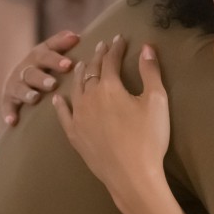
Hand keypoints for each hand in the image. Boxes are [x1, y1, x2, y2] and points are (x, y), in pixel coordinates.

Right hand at [2, 30, 79, 126]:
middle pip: (32, 73)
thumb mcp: (50, 50)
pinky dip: (8, 112)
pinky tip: (12, 120)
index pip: (46, 55)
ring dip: (27, 94)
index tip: (69, 64)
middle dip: (42, 78)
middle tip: (53, 84)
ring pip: (20, 89)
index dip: (56, 59)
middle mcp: (25, 69)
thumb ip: (61, 43)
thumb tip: (76, 36)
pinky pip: (7, 106)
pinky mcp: (8, 99)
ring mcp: (15, 84)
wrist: (18, 75)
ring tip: (35, 98)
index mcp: (37, 56)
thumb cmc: (43, 63)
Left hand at [53, 35, 169, 191]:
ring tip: (82, 65)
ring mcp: (79, 117)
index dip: (116, 48)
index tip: (120, 38)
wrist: (132, 176)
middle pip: (92, 71)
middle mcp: (89, 98)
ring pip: (76, 89)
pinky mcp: (75, 136)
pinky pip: (63, 115)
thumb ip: (151, 71)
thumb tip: (147, 47)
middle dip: (99, 57)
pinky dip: (60, 104)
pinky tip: (57, 98)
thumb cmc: (148, 138)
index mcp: (110, 87)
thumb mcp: (156, 101)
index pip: (111, 61)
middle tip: (102, 47)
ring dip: (80, 74)